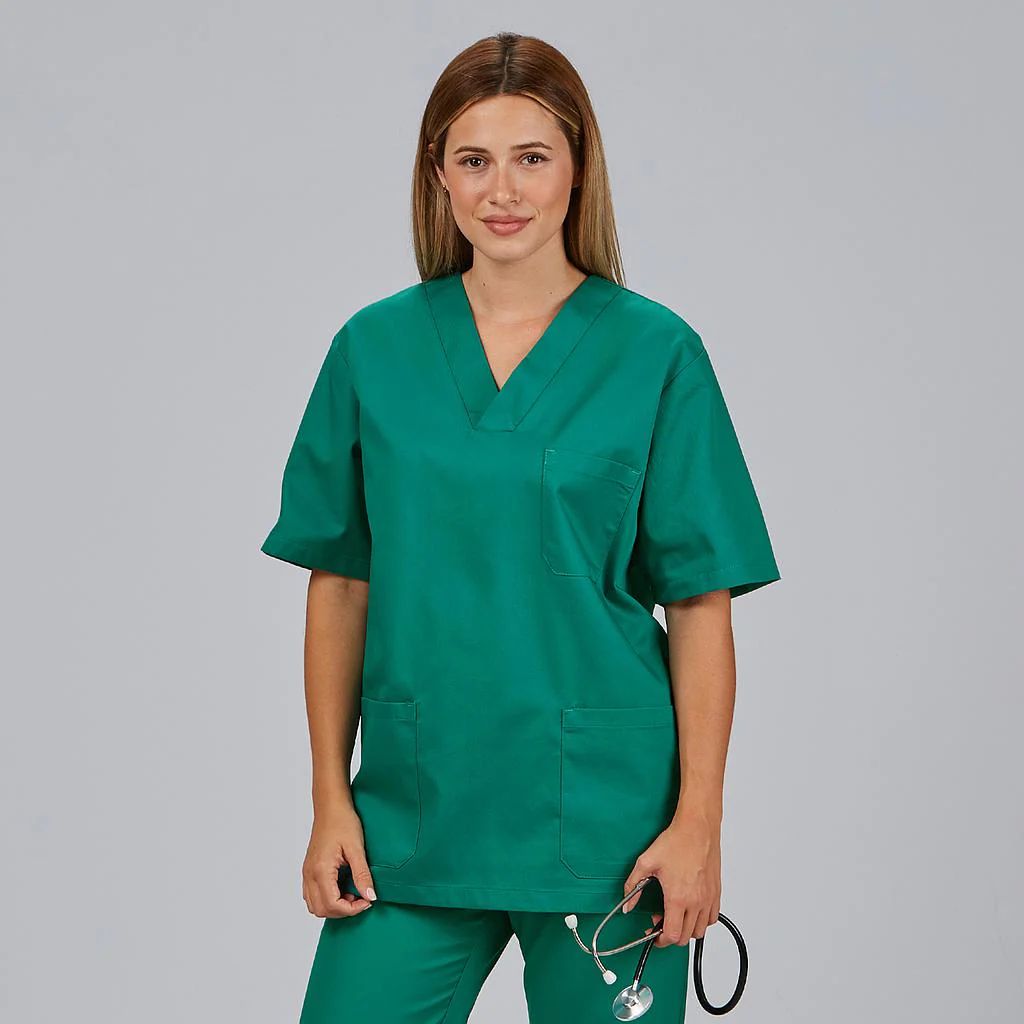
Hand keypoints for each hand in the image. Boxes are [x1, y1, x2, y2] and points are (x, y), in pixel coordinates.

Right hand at [301, 804, 377, 917]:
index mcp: (320, 869)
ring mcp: (307, 873)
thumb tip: (370, 896)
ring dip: (333, 907)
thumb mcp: (357, 848)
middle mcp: (309, 874)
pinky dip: (326, 899)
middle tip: (361, 898)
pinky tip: (341, 888)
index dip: (352, 909)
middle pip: (321, 910)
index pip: (332, 905)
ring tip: (351, 892)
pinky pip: (312, 895)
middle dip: (343, 910)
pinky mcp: (308, 870)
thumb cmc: (343, 822)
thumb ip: (362, 874)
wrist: (331, 807)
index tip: (367, 900)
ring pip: (314, 906)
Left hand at [620, 804, 721, 947]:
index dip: (660, 941)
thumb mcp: (646, 862)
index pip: (672, 935)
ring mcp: (708, 898)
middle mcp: (696, 902)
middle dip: (670, 934)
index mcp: (678, 898)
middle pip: (685, 937)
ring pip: (700, 930)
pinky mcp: (716, 892)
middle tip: (661, 920)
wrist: (697, 828)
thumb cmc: (676, 842)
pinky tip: (691, 908)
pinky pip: (712, 918)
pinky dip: (701, 920)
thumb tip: (627, 904)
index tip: (654, 935)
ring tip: (676, 914)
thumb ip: (633, 885)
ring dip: (687, 929)